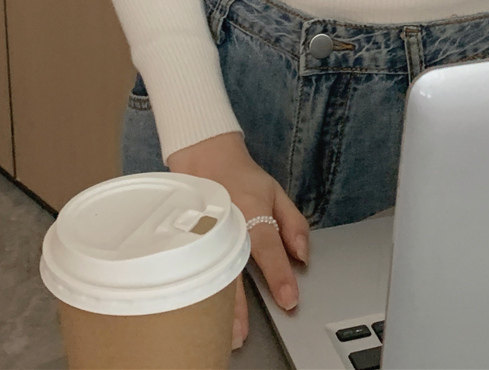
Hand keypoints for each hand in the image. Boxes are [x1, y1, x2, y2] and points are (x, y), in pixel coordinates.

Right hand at [167, 132, 309, 349]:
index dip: (279, 275)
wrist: (204, 156)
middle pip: (230, 267)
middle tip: (241, 332)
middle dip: (237, 305)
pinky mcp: (184, 234)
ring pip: (207, 271)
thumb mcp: (275, 192)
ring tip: (218, 331)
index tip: (289, 299)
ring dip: (213, 305)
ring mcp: (202, 229)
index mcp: (252, 212)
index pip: (268, 248)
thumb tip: (304, 257)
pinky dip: (194, 288)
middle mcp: (227, 223)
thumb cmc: (241, 177)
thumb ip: (293, 224)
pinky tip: (194, 309)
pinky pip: (190, 265)